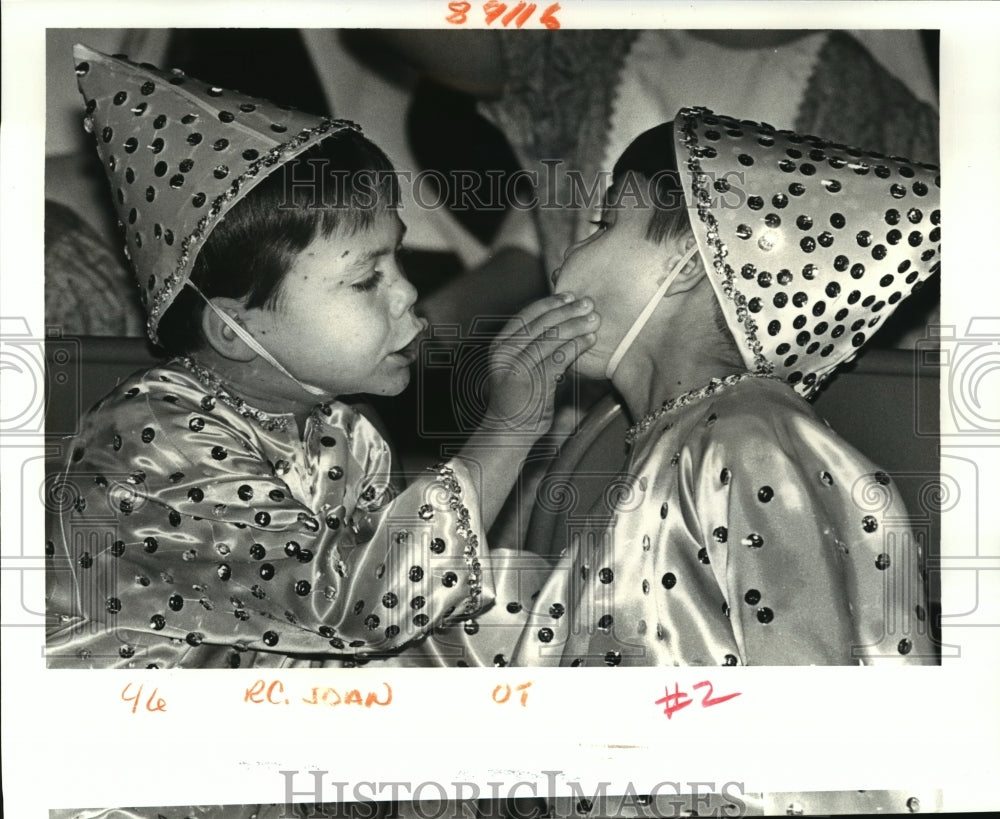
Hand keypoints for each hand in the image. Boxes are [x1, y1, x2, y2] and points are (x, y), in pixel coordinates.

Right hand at [481, 293, 598, 436]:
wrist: (507, 433)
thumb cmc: (517, 400)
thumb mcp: (516, 368)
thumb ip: (529, 347)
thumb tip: (556, 322)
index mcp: (499, 346)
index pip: (525, 316)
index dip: (548, 304)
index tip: (568, 295)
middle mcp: (504, 354)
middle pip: (540, 324)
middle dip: (567, 311)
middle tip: (588, 303)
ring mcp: (517, 368)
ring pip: (551, 338)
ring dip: (575, 326)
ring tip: (594, 320)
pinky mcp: (532, 383)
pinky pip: (559, 358)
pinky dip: (576, 346)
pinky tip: (590, 340)